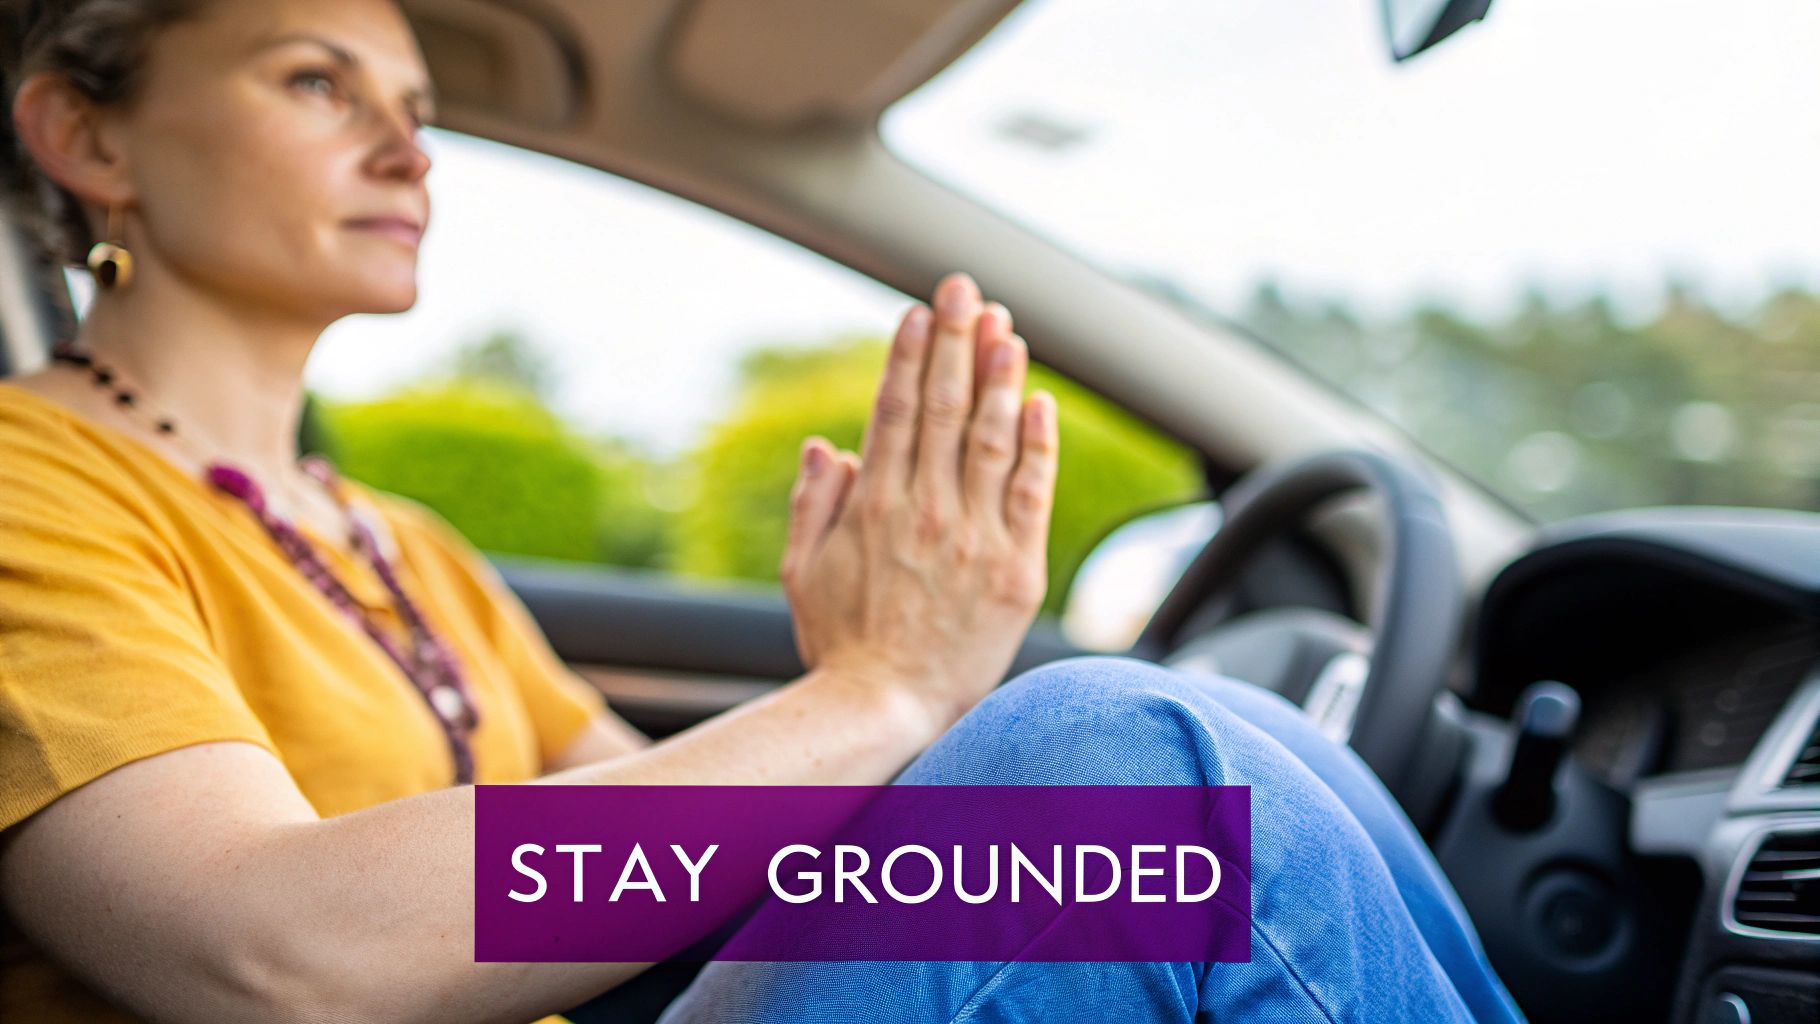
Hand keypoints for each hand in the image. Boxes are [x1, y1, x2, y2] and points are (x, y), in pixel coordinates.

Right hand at [779, 272, 1058, 728]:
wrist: (887, 709)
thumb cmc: (840, 645)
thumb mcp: (802, 571)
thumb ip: (813, 503)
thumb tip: (826, 445)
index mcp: (873, 506)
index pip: (897, 409)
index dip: (911, 354)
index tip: (922, 311)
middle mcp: (926, 510)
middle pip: (947, 407)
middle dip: (958, 339)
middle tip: (968, 287)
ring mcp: (974, 538)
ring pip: (992, 438)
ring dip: (1000, 375)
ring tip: (1007, 326)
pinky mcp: (1015, 569)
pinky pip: (1033, 493)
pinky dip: (1036, 443)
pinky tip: (1038, 402)